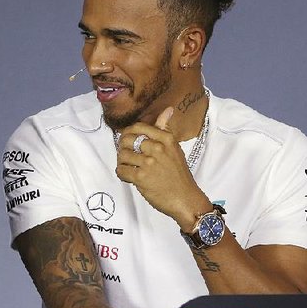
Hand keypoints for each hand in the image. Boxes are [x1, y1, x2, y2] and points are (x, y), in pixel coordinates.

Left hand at [115, 107, 209, 228]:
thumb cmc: (179, 174)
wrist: (185, 198)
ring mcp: (148, 163)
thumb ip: (165, 129)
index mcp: (166, 139)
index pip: (139, 127)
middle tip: (126, 154)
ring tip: (128, 166)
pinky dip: (122, 173)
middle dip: (123, 147)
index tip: (128, 139)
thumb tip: (168, 109)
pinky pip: (121, 170)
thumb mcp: (174, 148)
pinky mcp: (141, 177)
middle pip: (127, 139)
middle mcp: (157, 148)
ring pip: (122, 155)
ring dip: (122, 161)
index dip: (129, 132)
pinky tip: (128, 176)